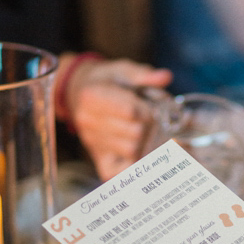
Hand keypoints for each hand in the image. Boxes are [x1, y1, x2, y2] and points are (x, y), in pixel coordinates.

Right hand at [66, 60, 171, 179]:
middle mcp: (87, 121)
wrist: (79, 94)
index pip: (131, 110)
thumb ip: (144, 75)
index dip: (148, 109)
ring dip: (145, 142)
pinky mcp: (99, 159)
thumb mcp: (122, 71)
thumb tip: (165, 77)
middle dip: (149, 125)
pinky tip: (140, 152)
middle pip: (135, 132)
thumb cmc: (106, 81)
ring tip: (145, 131)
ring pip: (132, 150)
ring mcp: (92, 142)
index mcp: (92, 96)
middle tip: (151, 119)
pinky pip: (119, 172)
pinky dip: (134, 165)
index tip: (151, 106)